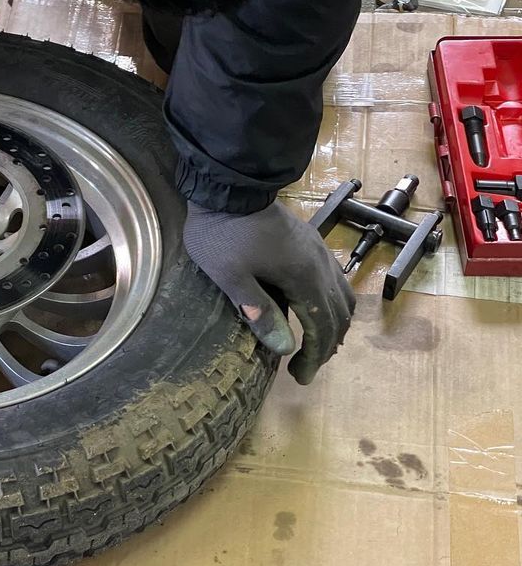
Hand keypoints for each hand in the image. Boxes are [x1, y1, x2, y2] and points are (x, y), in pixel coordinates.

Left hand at [183, 201, 354, 383]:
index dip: (313, 356)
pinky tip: (316, 309)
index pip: (321, 327)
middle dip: (325, 346)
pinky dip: (332, 303)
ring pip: (343, 296)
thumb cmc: (222, 234)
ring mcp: (318, 252)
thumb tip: (284, 348)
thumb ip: (258, 311)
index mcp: (303, 278)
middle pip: (338, 314)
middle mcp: (320, 266)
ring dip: (333, 324)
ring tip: (315, 345)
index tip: (299, 378)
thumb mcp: (231, 277)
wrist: (228, 188)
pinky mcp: (311, 243)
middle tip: (304, 368)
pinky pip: (335, 279)